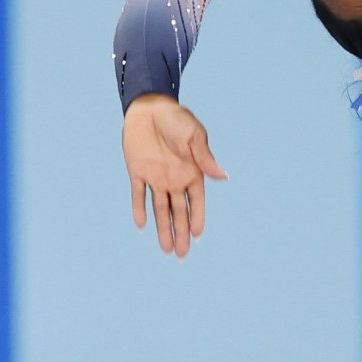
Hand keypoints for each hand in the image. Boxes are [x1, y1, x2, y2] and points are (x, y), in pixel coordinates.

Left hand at [121, 95, 226, 257]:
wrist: (149, 106)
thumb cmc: (177, 118)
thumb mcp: (194, 136)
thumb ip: (204, 158)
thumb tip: (223, 177)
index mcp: (192, 172)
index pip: (196, 202)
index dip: (198, 219)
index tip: (198, 236)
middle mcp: (174, 179)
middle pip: (179, 212)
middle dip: (181, 233)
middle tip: (182, 255)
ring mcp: (156, 177)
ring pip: (160, 209)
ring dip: (163, 229)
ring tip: (166, 249)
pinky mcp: (137, 171)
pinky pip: (138, 194)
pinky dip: (139, 209)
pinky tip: (141, 226)